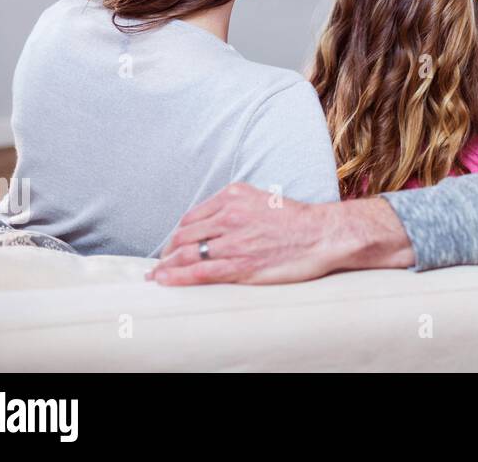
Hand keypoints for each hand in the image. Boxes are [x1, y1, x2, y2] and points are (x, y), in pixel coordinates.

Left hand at [148, 183, 413, 284]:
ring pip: (187, 253)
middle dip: (170, 251)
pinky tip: (165, 281)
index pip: (193, 216)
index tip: (175, 244)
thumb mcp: (263, 200)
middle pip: (185, 234)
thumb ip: (238, 207)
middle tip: (163, 263)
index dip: (180, 233)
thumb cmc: (297, 220)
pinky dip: (177, 277)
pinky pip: (199, 271)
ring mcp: (232, 241)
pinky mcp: (239, 264)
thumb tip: (218, 221)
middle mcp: (229, 216)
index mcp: (234, 196)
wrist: (321, 234)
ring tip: (156, 276)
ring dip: (166, 266)